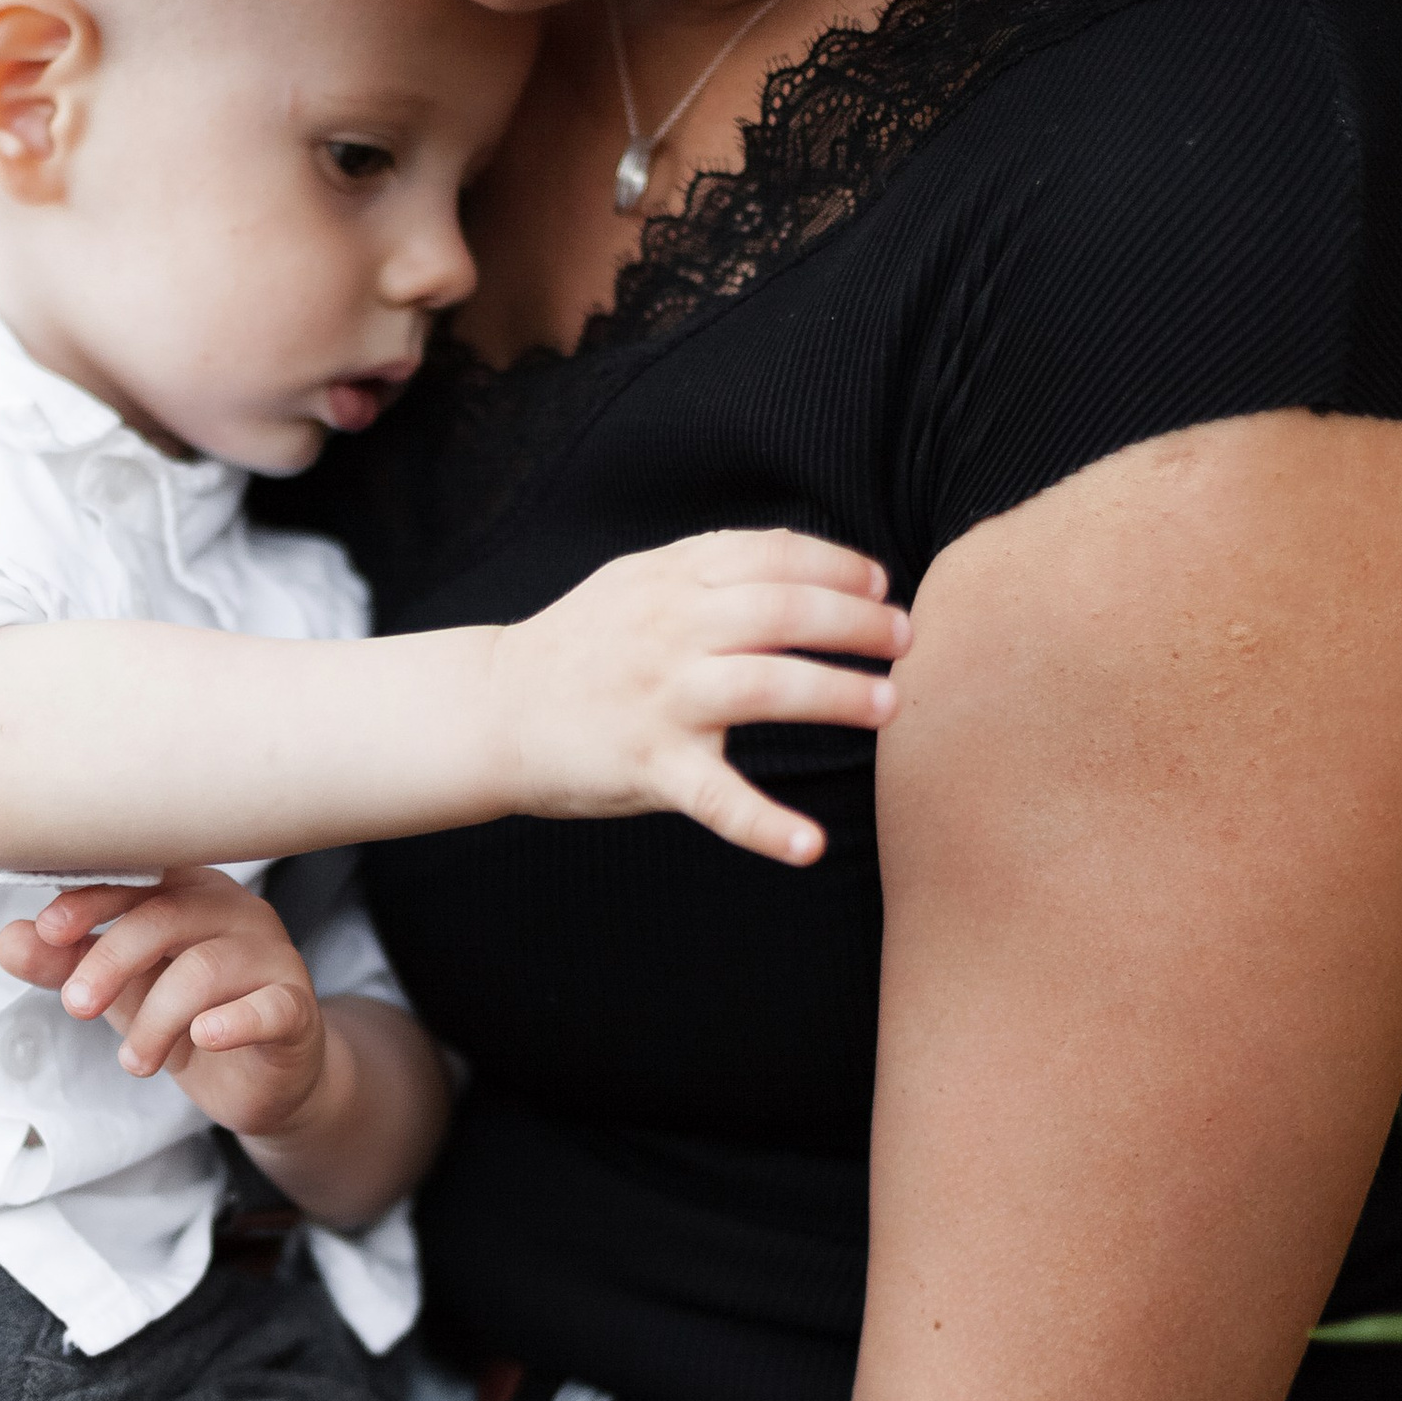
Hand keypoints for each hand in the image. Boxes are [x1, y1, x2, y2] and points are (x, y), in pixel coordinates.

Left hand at [0, 867, 328, 1137]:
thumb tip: (8, 940)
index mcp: (188, 892)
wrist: (263, 1079)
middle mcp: (235, 911)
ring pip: (205, 968)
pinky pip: (270, 1006)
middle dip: (110, 959)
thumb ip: (64, 964)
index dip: (91, 899)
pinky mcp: (296, 1008)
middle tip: (75, 1006)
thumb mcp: (116, 991)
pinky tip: (203, 1038)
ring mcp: (273, 957)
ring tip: (134, 1062)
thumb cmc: (187, 1016)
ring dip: (155, 1020)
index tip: (49, 931)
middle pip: (166, 916)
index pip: (138, 878)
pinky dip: (232, 1021)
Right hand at [494, 528, 911, 862]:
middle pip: (783, 612)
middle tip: (907, 641)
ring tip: (888, 706)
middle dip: (857, 624)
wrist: (494, 710)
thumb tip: (808, 558)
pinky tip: (809, 845)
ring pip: (767, 686)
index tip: (881, 588)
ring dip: (837, 694)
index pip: (772, 556)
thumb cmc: (579, 645)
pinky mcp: (650, 766)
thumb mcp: (635, 582)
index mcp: (671, 579)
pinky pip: (717, 799)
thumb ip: (710, 566)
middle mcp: (670, 630)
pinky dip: (766, 826)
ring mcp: (661, 699)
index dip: (838, 567)